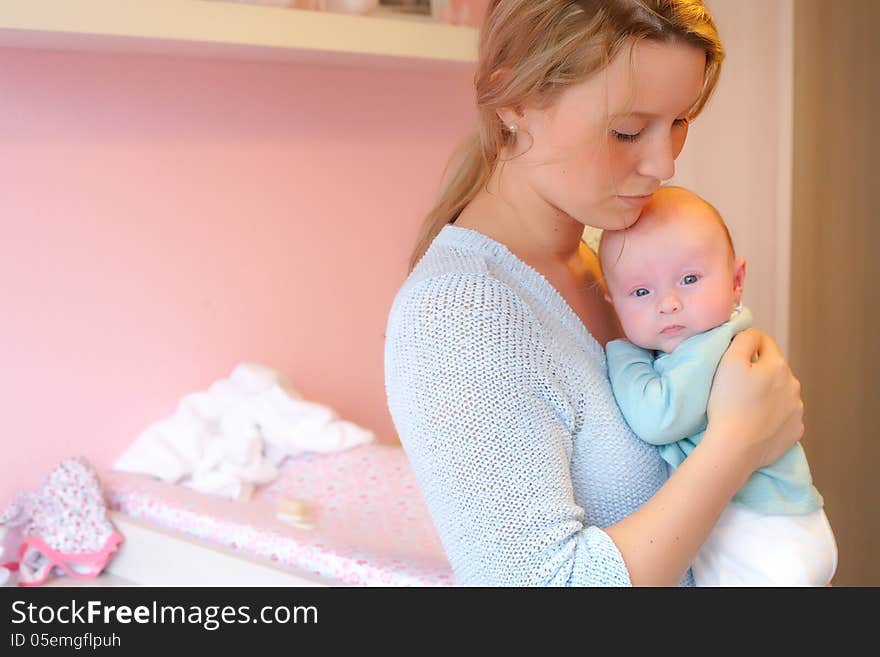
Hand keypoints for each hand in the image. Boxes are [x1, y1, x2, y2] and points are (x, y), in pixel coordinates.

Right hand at [707, 328, 803, 469]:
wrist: (735, 447)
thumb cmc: (728, 403)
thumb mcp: (729, 361)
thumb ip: (743, 339)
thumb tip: (752, 333)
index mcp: (777, 365)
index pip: (764, 342)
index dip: (748, 344)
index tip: (733, 355)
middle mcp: (793, 385)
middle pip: (774, 368)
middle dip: (759, 371)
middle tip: (736, 384)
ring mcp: (796, 409)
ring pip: (781, 392)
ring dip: (768, 393)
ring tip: (746, 405)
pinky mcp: (795, 430)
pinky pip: (784, 415)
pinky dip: (773, 415)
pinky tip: (756, 421)